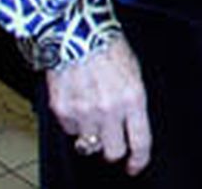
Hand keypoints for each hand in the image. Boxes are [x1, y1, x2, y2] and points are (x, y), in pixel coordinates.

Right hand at [46, 34, 151, 174]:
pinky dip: (74, 123)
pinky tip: (78, 103)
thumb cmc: (109, 48)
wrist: (77, 34)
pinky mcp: (62, 111)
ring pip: (88, 144)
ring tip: (93, 113)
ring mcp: (83, 112)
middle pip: (112, 152)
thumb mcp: (134, 72)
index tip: (135, 166)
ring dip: (92, 135)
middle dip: (113, 150)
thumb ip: (133, 102)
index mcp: (133, 98)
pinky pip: (69, 131)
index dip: (139, 160)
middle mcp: (109, 109)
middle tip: (112, 142)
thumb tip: (131, 126)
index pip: (140, 141)